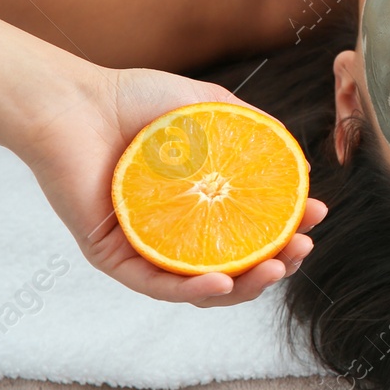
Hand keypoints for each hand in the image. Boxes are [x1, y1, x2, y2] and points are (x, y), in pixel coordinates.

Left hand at [23, 67, 325, 306]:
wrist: (73, 101)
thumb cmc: (133, 99)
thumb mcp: (210, 106)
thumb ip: (252, 131)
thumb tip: (300, 164)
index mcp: (198, 200)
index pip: (251, 226)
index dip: (289, 228)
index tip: (317, 215)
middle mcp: (174, 229)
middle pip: (234, 264)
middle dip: (277, 265)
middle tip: (302, 249)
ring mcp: (144, 245)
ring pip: (199, 286)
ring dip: (246, 287)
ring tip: (277, 270)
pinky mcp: (113, 256)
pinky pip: (156, 285)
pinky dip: (193, 290)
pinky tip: (225, 282)